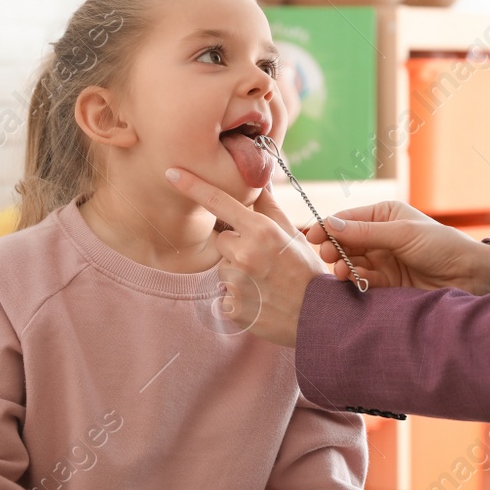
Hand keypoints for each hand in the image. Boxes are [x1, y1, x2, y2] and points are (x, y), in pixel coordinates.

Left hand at [166, 168, 328, 346]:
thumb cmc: (306, 271)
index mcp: (260, 231)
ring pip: (223, 268)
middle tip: (264, 260)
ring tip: (264, 282)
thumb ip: (269, 206)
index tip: (171, 173)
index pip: (218, 202)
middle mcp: (244, 255)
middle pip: (222, 240)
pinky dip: (238, 295)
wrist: (318, 316)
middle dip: (237, 246)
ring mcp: (236, 284)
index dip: (193, 185)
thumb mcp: (292, 234)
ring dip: (237, 272)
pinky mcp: (231, 308)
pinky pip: (224, 294)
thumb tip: (260, 179)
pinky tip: (259, 298)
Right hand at [304, 201, 489, 296]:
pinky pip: (363, 280)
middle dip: (333, 248)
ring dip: (343, 265)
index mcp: (384, 215)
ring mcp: (382, 260)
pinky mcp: (387, 283)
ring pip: (351, 262)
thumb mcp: (402, 233)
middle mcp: (380, 237)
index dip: (328, 227)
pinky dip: (355, 280)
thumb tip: (330, 224)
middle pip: (345, 242)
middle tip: (328, 255)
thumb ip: (365, 231)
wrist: (469, 277)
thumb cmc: (441, 245)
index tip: (312, 237)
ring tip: (342, 270)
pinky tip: (353, 279)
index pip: (348, 219)